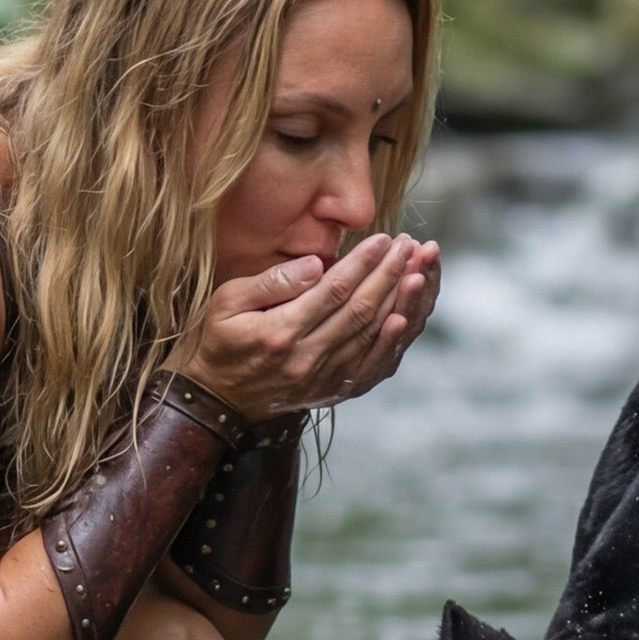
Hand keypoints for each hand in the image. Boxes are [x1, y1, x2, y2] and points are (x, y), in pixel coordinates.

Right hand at [178, 233, 440, 418]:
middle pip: (361, 311)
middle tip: (411, 245)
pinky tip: (408, 317)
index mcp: (280, 333)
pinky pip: (373, 366)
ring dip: (402, 302)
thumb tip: (316, 264)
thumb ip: (272, 281)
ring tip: (421, 270)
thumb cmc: (220, 340)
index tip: (385, 239)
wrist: (217, 400)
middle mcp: (307, 359)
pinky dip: (394, 342)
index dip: (364, 263)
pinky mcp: (334, 391)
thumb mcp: (226, 302)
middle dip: (391, 274)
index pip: (334, 291)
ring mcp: (324, 379)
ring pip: (373, 337)